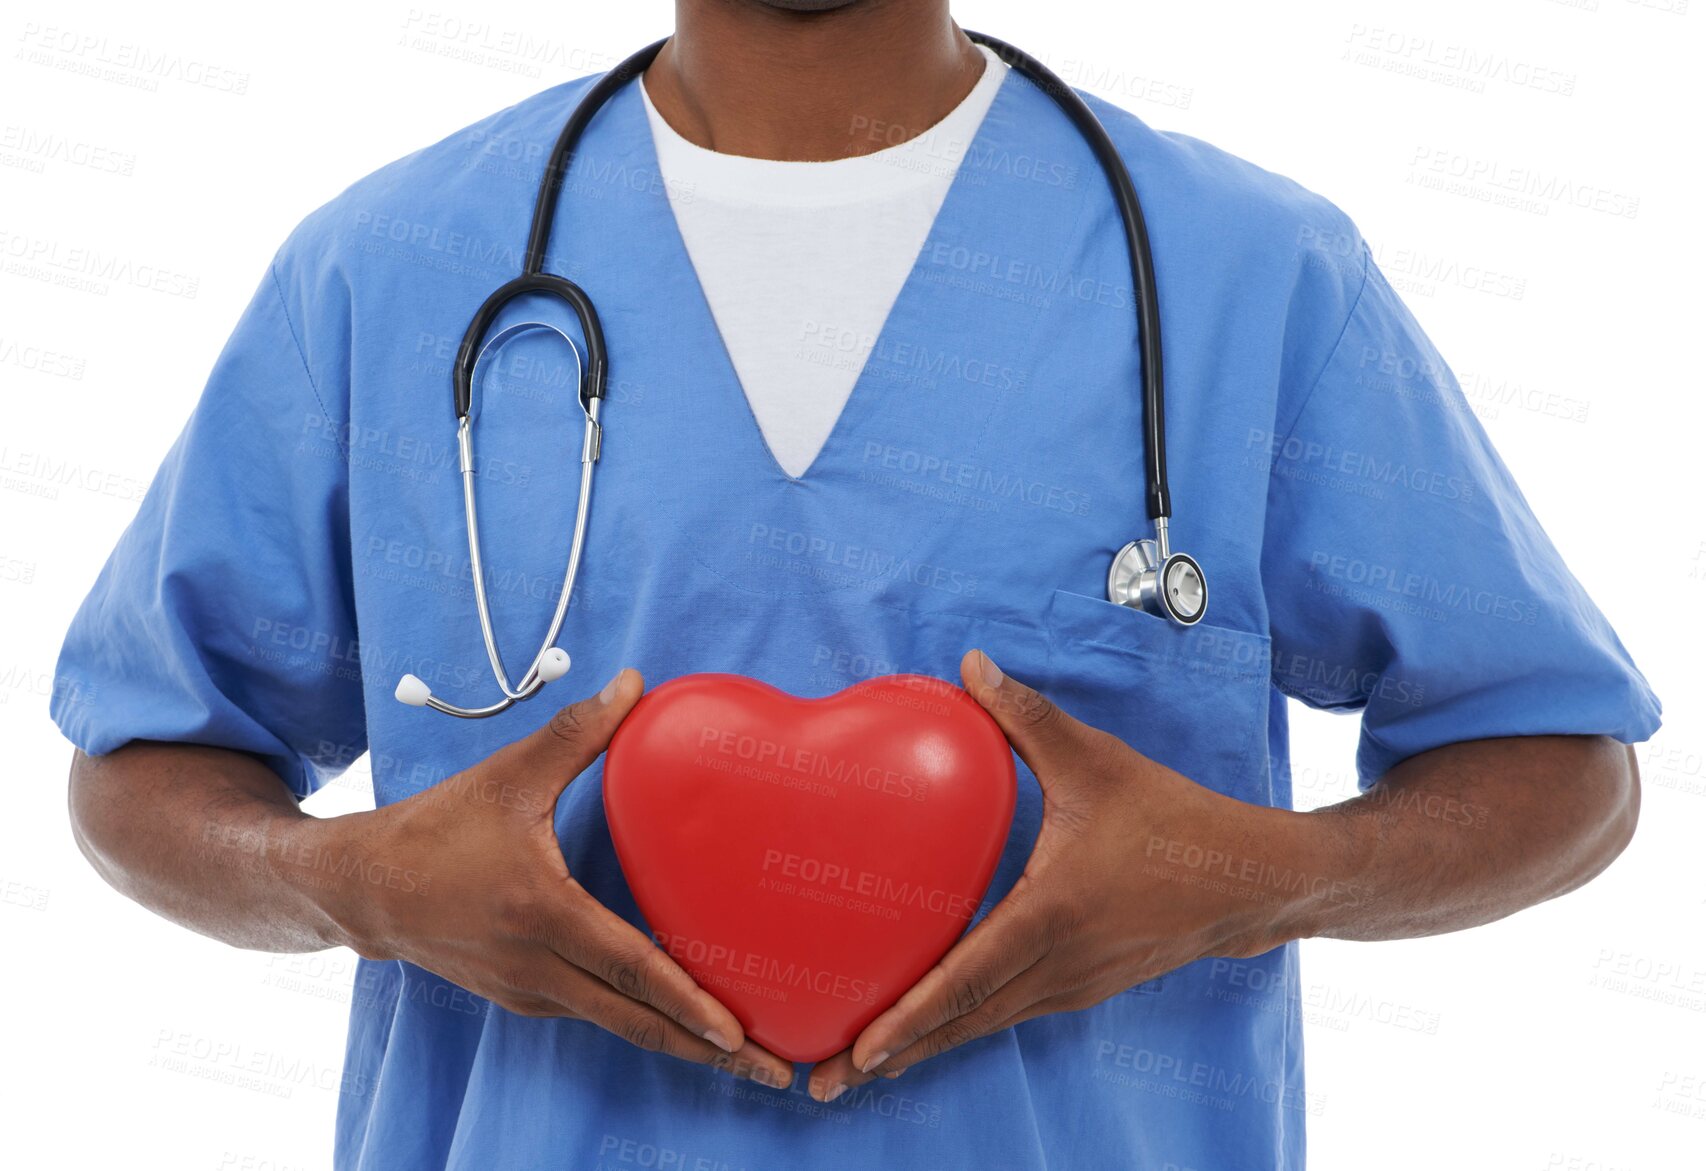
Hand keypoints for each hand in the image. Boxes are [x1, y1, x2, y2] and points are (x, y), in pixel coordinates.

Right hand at [310, 669, 792, 1088]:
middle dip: (708, 1051)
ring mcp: (527, 991)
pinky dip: (640, 1021)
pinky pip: (592, 1013)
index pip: (631, 967)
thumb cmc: (436, 828)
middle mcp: (537, 966)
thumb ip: (578, 733)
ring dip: (679, 1041)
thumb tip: (632, 683)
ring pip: (618, 1024)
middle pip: (637, 1020)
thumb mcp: (509, 774)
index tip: (737, 1033)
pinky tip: (676, 1019)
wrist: (364, 888)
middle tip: (775, 1074)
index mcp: (543, 913)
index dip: (688, 1002)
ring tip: (740, 1056)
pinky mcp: (520, 997)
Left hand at [807, 650, 1320, 1101]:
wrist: (1247, 880)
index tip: (859, 1050)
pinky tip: (928, 1030)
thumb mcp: (1094, 759)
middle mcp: (1060, 965)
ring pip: (983, 1025)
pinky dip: (961, 1027)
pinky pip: (1008, 1013)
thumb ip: (1025, 715)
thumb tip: (970, 665)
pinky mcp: (1083, 987)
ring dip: (923, 1048)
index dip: (909, 1017)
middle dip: (892, 1056)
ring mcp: (1074, 985)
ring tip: (859, 1069)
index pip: (967, 977)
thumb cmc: (1173, 819)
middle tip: (824, 1084)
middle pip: (962, 1021)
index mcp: (1054, 913)